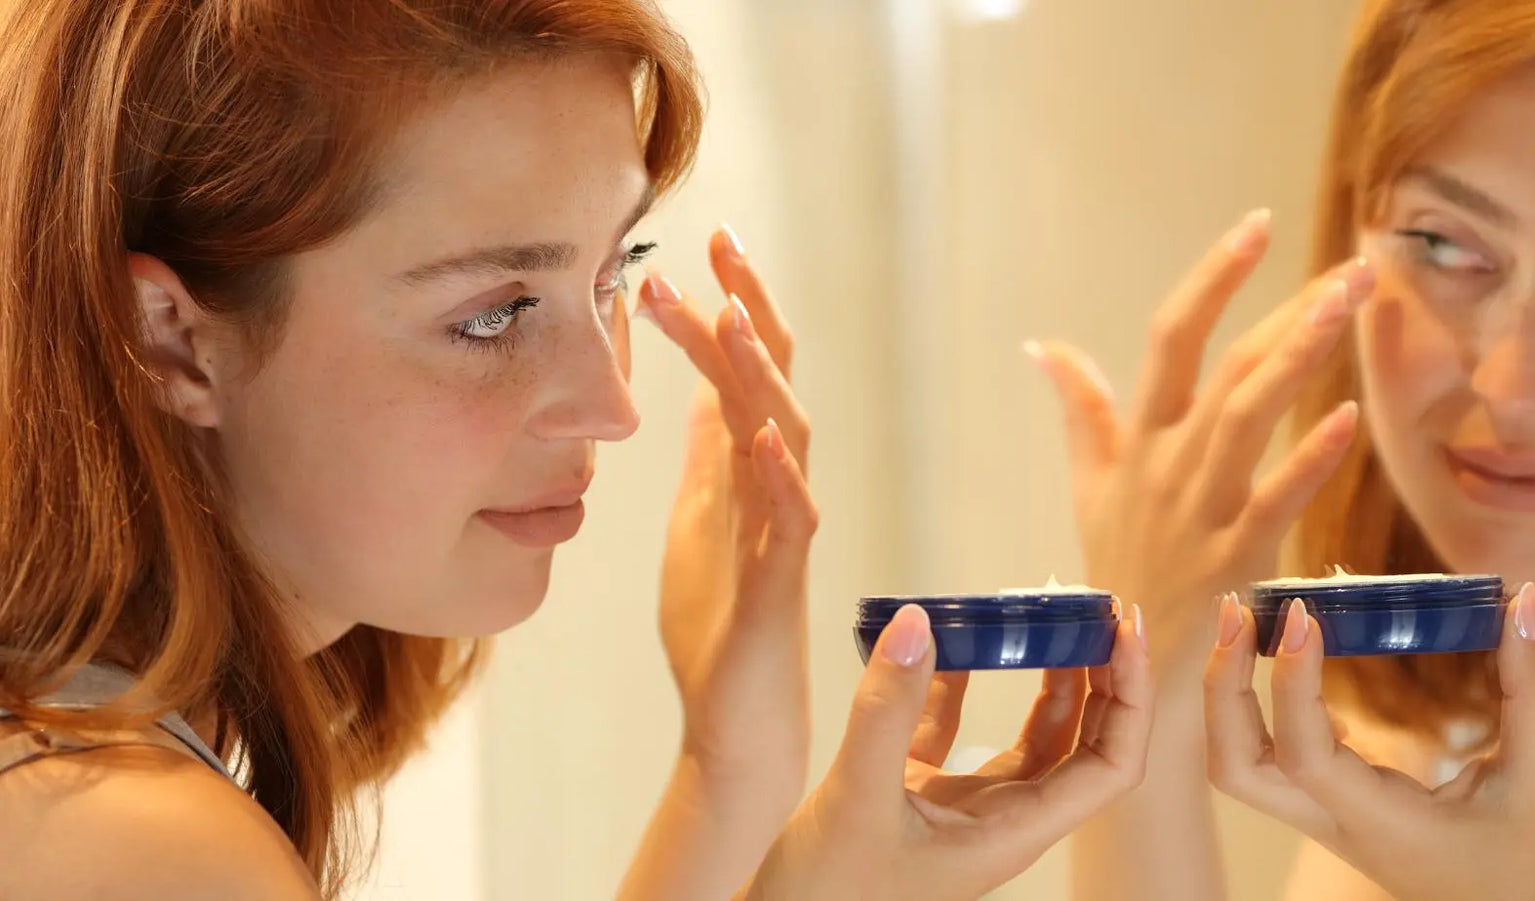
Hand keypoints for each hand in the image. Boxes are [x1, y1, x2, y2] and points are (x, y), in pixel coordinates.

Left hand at [640, 226, 814, 798]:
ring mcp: (783, 528)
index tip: (693, 246)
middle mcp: (774, 484)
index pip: (742, 370)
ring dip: (761, 374)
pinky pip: (792, 518)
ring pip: (786, 433)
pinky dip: (780, 472)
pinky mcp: (783, 581)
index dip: (724, 307)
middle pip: (773, 380)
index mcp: (747, 467)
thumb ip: (709, 456)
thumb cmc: (720, 623)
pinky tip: (760, 430)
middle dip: (749, 309)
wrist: (734, 717)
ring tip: (731, 317)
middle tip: (723, 243)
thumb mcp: (700, 519)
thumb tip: (701, 391)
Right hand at [746, 604, 1153, 900]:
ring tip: (1046, 612)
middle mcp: (1002, 820)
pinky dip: (962, 681)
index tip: (1124, 629)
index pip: (1110, 766)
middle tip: (1097, 606)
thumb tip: (918, 623)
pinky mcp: (919, 793)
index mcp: (1013, 834)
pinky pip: (958, 727)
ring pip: (1031, 735)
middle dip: (1102, 676)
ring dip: (1046, 675)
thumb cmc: (823, 894)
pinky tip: (950, 638)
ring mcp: (963, 806)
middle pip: (1085, 744)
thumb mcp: (857, 798)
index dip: (1130, 697)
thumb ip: (889, 710)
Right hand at [1029, 210, 1372, 675]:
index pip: (1169, 339)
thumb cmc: (1116, 570)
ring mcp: (1198, 511)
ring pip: (1248, 418)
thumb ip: (1079, 411)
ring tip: (1350, 306)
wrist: (1123, 666)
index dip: (1211, 279)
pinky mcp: (1232, 559)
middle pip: (1227, 369)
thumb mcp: (1089, 486)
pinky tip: (1348, 420)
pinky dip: (1308, 461)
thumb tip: (1042, 346)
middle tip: (1352, 266)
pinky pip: (1272, 501)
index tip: (1255, 227)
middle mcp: (1166, 465)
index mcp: (1136, 441)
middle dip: (1289, 311)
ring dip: (1300, 357)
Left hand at [1205, 584, 1534, 900]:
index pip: (1303, 756)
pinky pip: (1268, 756)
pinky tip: (1292, 657)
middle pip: (1233, 766)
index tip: (1304, 615)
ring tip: (1244, 621)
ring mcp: (1322, 819)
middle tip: (1237, 610)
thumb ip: (1534, 692)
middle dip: (1221, 685)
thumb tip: (1522, 602)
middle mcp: (1333, 824)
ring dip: (1227, 693)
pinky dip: (1259, 704)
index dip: (1292, 683)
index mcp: (1379, 825)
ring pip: (1238, 764)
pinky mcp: (1327, 805)